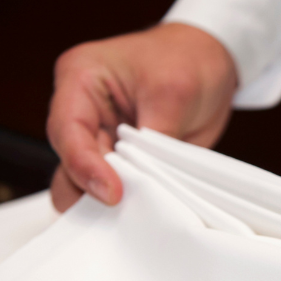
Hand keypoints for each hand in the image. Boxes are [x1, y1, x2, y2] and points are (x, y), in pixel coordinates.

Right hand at [46, 23, 237, 210]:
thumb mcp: (174, 92)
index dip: (85, 167)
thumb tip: (142, 180)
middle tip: (118, 216)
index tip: (112, 194)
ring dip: (106, 203)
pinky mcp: (123, 158)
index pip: (68, 130)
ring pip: (86, 182)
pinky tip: (142, 217)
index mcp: (81, 79)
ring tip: (131, 222)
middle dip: (89, 193)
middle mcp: (83, 110)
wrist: (212, 60)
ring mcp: (101, 136)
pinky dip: (128, 204)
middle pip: (69, 163)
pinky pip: (117, 186)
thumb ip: (154, 136)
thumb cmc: (188, 59)